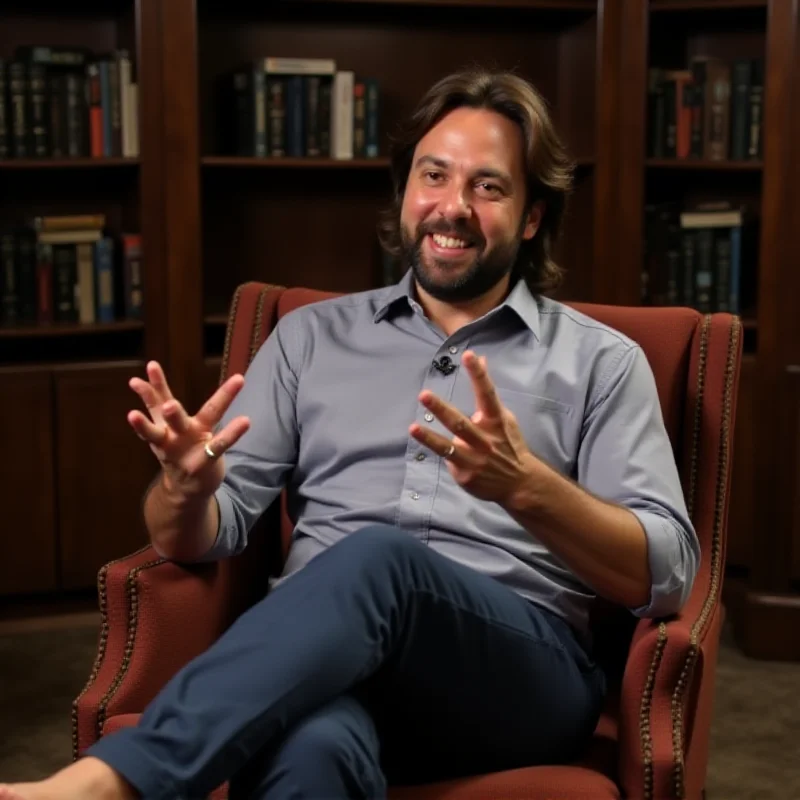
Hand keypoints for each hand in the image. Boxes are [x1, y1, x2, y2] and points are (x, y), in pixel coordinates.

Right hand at [127, 361, 250, 497]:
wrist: (182, 490)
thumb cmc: (176, 450)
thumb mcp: (162, 427)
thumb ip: (155, 402)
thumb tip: (136, 379)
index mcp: (164, 425)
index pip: (159, 401)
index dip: (156, 384)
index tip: (152, 365)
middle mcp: (173, 436)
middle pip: (168, 420)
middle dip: (166, 412)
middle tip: (169, 404)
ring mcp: (187, 451)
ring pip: (188, 437)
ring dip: (190, 428)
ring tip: (178, 409)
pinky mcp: (203, 462)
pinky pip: (219, 446)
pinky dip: (231, 433)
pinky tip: (246, 420)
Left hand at [409, 350, 535, 505]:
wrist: (519, 482)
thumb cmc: (508, 443)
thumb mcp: (502, 416)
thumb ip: (487, 389)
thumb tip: (481, 358)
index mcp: (496, 421)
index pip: (487, 393)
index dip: (478, 374)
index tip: (469, 355)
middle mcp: (485, 439)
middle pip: (460, 422)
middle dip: (441, 409)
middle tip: (424, 395)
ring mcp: (475, 459)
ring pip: (448, 447)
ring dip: (429, 438)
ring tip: (412, 428)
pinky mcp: (466, 475)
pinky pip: (448, 460)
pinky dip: (439, 451)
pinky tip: (429, 443)